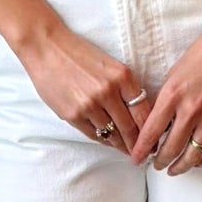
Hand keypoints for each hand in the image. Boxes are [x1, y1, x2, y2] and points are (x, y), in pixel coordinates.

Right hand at [15, 17, 149, 149]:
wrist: (47, 48)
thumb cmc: (78, 54)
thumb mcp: (110, 65)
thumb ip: (125, 88)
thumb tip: (138, 114)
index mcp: (123, 76)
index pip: (144, 111)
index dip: (151, 130)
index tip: (154, 140)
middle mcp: (109, 91)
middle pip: (130, 127)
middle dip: (138, 144)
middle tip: (143, 153)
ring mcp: (90, 105)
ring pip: (112, 134)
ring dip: (121, 145)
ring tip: (127, 151)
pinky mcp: (73, 115)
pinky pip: (94, 134)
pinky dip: (103, 140)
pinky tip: (108, 142)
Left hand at [129, 26, 201, 174]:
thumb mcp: (174, 74)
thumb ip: (165, 100)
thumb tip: (157, 124)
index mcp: (172, 95)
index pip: (151, 132)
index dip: (141, 150)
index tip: (136, 158)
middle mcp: (190, 110)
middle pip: (170, 148)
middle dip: (159, 161)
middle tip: (155, 165)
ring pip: (192, 156)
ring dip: (180, 167)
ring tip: (174, 169)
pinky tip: (198, 162)